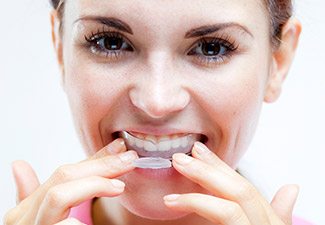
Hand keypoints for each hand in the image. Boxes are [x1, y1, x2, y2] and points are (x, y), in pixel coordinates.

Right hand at [4, 139, 137, 224]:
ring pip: (60, 194)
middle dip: (100, 164)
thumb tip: (18, 164)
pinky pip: (65, 224)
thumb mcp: (53, 216)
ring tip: (119, 186)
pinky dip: (82, 218)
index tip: (121, 150)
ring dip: (94, 183)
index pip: (65, 172)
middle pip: (63, 177)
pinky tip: (100, 211)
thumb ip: (48, 196)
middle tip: (129, 159)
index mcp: (27, 208)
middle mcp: (24, 218)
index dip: (95, 158)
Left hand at [164, 142, 298, 224]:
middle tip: (181, 157)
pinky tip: (175, 201)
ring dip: (203, 182)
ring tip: (177, 170)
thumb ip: (276, 213)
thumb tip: (291, 186)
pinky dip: (200, 204)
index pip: (244, 187)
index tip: (199, 151)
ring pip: (235, 202)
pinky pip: (226, 218)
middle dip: (210, 169)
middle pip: (241, 190)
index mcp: (269, 222)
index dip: (221, 167)